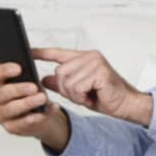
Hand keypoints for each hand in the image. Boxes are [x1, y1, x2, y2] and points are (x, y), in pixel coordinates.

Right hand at [0, 44, 68, 149]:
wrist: (40, 113)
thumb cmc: (29, 92)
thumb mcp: (22, 75)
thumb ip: (8, 62)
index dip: (5, 71)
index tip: (19, 67)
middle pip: (1, 94)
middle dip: (18, 89)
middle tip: (34, 86)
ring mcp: (0, 115)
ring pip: (9, 109)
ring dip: (26, 103)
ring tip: (42, 98)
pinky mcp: (10, 127)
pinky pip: (19, 124)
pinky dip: (33, 118)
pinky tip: (43, 113)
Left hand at [35, 47, 152, 125]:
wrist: (127, 104)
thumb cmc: (106, 97)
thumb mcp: (78, 91)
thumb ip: (61, 83)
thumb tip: (44, 80)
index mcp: (85, 58)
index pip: (58, 53)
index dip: (41, 52)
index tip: (28, 51)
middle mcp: (90, 57)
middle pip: (59, 72)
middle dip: (66, 89)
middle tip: (82, 94)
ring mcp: (95, 62)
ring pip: (67, 81)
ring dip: (75, 94)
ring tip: (89, 95)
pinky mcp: (100, 72)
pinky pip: (77, 87)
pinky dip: (82, 96)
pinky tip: (93, 96)